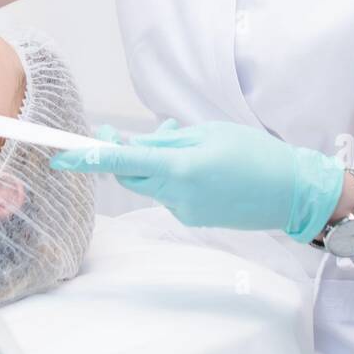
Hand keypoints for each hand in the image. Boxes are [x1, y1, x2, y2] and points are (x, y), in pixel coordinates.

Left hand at [49, 118, 345, 239]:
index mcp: (180, 168)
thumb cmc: (255, 154)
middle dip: (120, 156)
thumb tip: (134, 144)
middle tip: (115, 133)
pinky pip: (169, 194)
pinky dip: (171, 177)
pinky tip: (199, 166)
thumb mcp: (209, 133)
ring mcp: (184, 212)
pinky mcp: (193, 220)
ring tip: (182, 141)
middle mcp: (177, 195)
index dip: (89, 158)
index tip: (61, 156)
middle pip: (129, 176)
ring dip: (152, 163)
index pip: (122, 163)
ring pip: (150, 184)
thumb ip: (167, 140)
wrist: (291, 192)